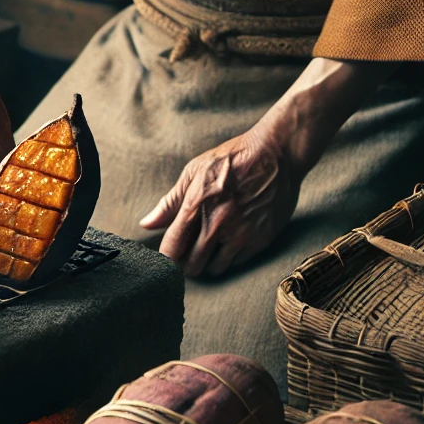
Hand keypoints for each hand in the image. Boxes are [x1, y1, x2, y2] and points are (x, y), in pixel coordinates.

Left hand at [139, 127, 300, 276]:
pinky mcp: (261, 239)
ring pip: (215, 269)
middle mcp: (217, 225)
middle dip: (186, 263)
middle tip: (188, 253)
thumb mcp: (194, 171)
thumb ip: (169, 202)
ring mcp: (240, 235)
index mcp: (196, 207)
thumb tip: (146, 224)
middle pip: (192, 266)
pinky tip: (229, 242)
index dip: (167, 257)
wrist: (276, 154)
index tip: (169, 255)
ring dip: (208, 263)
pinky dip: (230, 258)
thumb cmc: (232, 159)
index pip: (172, 249)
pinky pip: (238, 263)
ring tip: (209, 248)